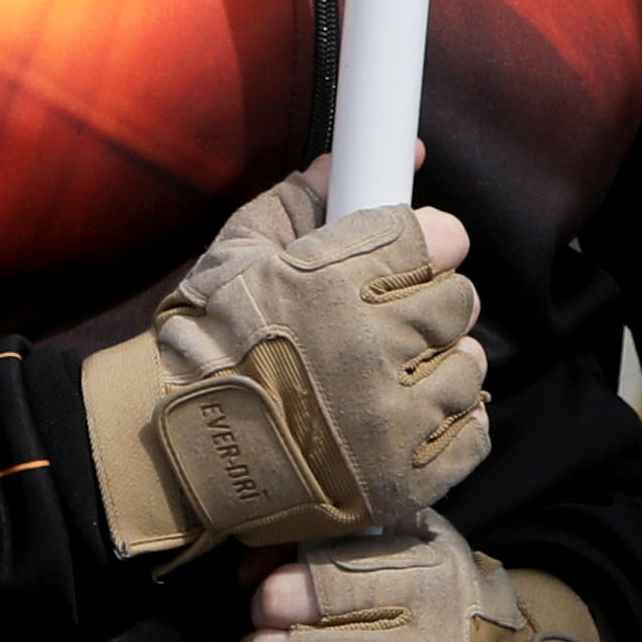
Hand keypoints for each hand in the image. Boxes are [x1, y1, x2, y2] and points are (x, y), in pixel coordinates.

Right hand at [78, 164, 487, 558]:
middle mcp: (372, 352)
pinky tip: (413, 414)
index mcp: (332, 286)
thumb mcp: (236, 253)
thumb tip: (343, 158)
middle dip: (431, 297)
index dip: (428, 238)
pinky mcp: (401, 482)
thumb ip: (299, 202)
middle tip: (397, 311)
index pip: (436, 237)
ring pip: (467, 366)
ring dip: (441, 361)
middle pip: (457, 300)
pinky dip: (450, 422)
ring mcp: (391, 423)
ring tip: (399, 368)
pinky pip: (469, 437)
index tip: (418, 245)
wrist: (172, 454)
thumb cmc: (201, 346)